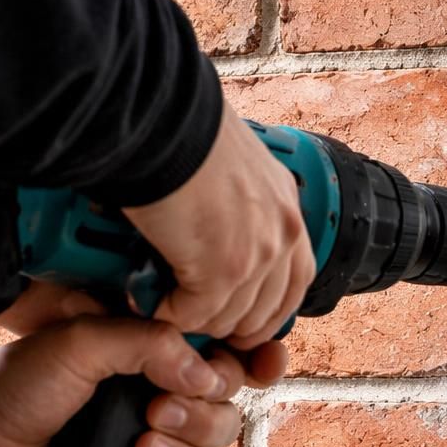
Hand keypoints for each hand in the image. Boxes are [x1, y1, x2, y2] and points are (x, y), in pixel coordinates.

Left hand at [0, 316, 286, 446]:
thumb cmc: (16, 384)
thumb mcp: (82, 342)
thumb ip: (148, 344)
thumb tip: (205, 374)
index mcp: (156, 358)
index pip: (227, 360)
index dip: (256, 364)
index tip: (262, 366)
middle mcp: (162, 402)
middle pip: (227, 414)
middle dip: (201, 415)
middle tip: (157, 411)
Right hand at [121, 103, 314, 349]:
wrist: (161, 121)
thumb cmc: (181, 132)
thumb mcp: (232, 166)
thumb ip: (238, 199)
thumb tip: (217, 222)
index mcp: (288, 208)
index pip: (297, 280)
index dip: (270, 308)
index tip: (245, 320)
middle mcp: (283, 235)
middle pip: (268, 309)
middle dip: (232, 324)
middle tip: (196, 320)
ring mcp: (257, 256)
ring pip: (231, 318)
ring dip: (196, 319)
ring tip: (166, 307)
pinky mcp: (223, 271)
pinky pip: (196, 314)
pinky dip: (169, 314)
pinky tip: (149, 301)